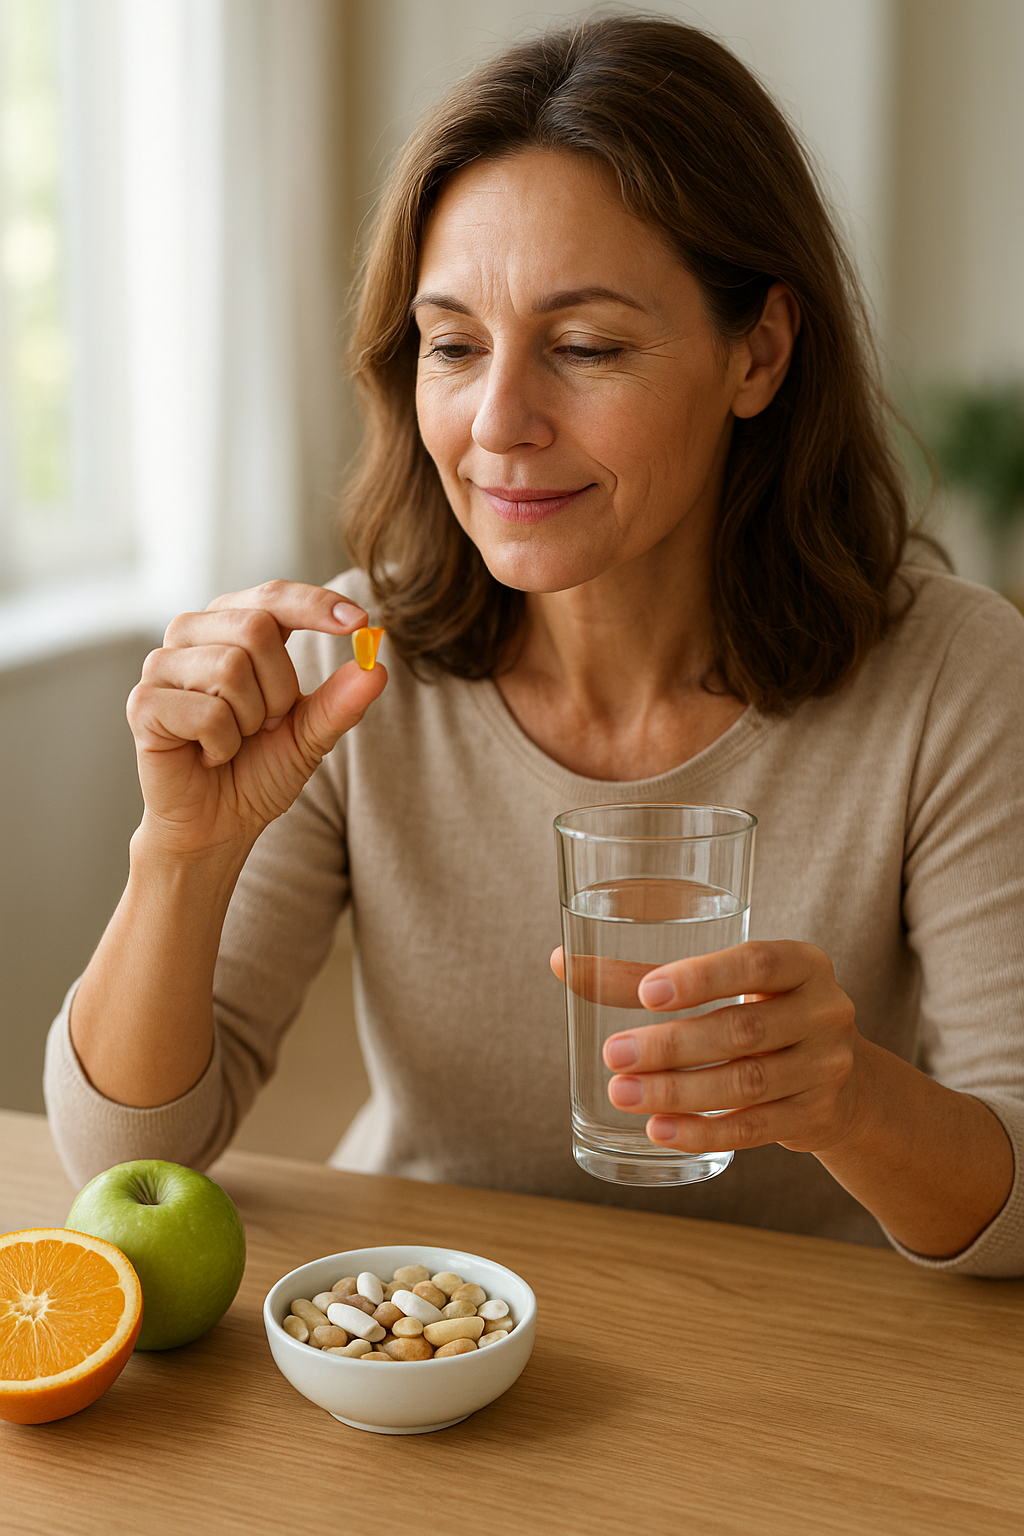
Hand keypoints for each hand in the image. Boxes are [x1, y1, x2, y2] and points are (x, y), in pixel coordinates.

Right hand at [127, 581, 385, 854]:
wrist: (218, 824)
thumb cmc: (259, 769)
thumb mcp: (310, 734)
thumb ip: (341, 701)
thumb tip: (377, 667)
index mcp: (232, 625)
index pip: (274, 596)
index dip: (315, 604)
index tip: (359, 620)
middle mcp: (192, 634)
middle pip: (257, 628)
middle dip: (279, 689)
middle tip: (265, 724)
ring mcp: (161, 666)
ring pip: (230, 668)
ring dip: (249, 720)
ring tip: (234, 740)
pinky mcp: (143, 704)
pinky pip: (207, 713)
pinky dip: (222, 744)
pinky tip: (209, 755)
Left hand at [550, 940, 863, 1156]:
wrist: (845, 1081)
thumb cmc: (763, 1013)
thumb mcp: (729, 985)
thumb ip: (649, 975)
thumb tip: (562, 962)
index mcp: (804, 964)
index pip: (757, 963)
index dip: (702, 977)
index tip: (646, 994)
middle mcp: (824, 1012)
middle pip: (743, 1030)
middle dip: (673, 1046)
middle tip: (615, 1054)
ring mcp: (825, 1069)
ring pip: (746, 1084)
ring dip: (679, 1092)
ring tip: (623, 1094)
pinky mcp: (816, 1117)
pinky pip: (754, 1129)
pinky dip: (703, 1130)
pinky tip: (660, 1130)